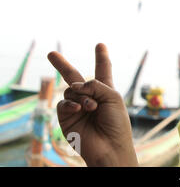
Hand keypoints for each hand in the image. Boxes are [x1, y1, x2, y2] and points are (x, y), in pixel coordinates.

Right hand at [47, 43, 138, 166]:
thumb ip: (95, 85)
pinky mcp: (67, 118)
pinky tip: (80, 109)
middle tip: (50, 53)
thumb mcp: (112, 97)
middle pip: (74, 77)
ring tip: (92, 107)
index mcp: (105, 90)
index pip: (102, 70)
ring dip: (82, 96)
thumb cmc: (116, 123)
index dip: (101, 58)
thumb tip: (75, 86)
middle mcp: (90, 97)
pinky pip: (63, 103)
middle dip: (62, 65)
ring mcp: (77, 107)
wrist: (109, 147)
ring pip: (71, 90)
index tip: (100, 45)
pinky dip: (71, 104)